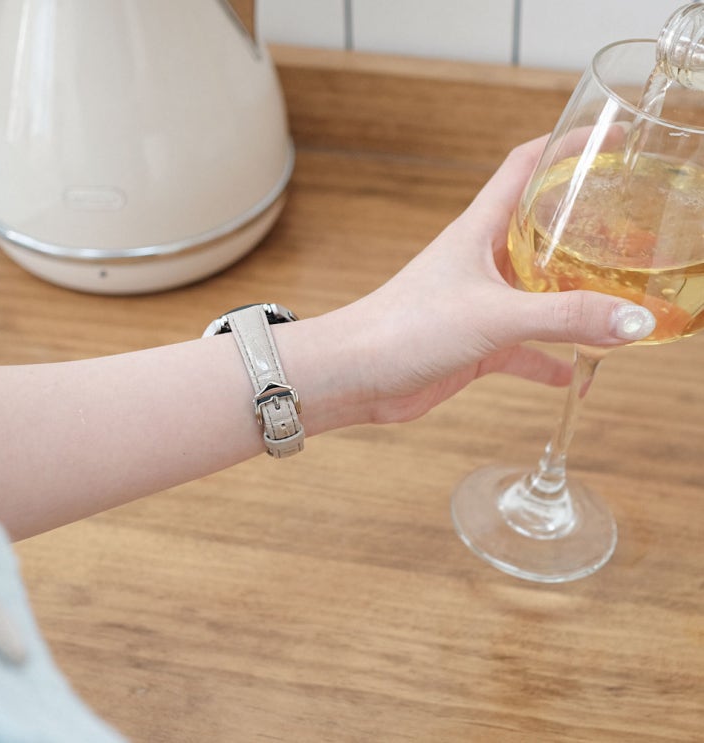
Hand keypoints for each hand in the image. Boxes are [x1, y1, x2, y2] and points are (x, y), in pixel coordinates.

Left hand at [341, 136, 655, 423]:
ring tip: (616, 306)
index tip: (607, 140)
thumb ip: (564, 316)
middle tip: (628, 232)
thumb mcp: (493, 315)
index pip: (524, 168)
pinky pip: (522, 348)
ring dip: (572, 301)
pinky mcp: (473, 344)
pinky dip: (548, 357)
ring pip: (536, 294)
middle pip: (539, 231)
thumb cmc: (402, 328)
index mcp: (478, 231)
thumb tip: (632, 320)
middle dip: (581, 229)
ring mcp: (478, 304)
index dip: (563, 147)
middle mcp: (480, 262)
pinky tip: (574, 370)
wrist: (354, 376)